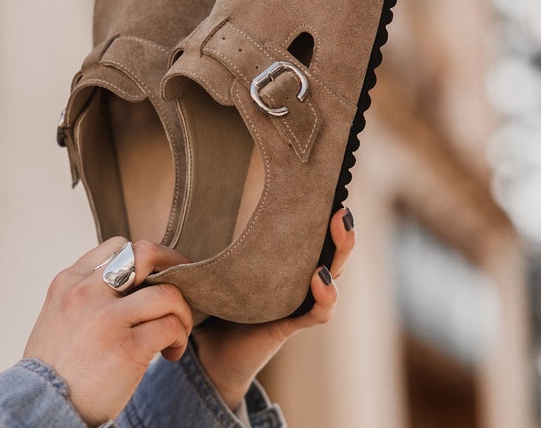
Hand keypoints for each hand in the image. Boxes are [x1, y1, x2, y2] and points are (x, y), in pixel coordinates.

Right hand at [24, 238, 192, 426]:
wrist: (41, 409)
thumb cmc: (56, 365)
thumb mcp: (59, 314)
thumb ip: (88, 292)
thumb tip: (131, 279)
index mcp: (70, 281)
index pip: (118, 246)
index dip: (144, 259)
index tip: (153, 278)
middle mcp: (87, 293)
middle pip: (146, 254)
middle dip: (174, 264)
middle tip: (183, 285)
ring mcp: (107, 319)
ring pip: (167, 292)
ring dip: (182, 311)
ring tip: (177, 329)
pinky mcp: (127, 348)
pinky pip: (170, 326)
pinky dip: (180, 337)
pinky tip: (171, 352)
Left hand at [192, 208, 355, 408]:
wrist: (209, 355)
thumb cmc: (212, 303)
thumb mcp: (217, 266)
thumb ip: (215, 241)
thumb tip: (202, 200)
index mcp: (283, 263)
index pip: (310, 234)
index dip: (323, 214)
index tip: (328, 189)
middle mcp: (295, 279)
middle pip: (330, 251)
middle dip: (340, 229)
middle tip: (341, 208)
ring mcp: (297, 300)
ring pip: (332, 275)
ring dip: (341, 251)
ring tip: (341, 228)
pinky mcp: (292, 323)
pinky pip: (318, 311)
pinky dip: (325, 295)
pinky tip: (320, 277)